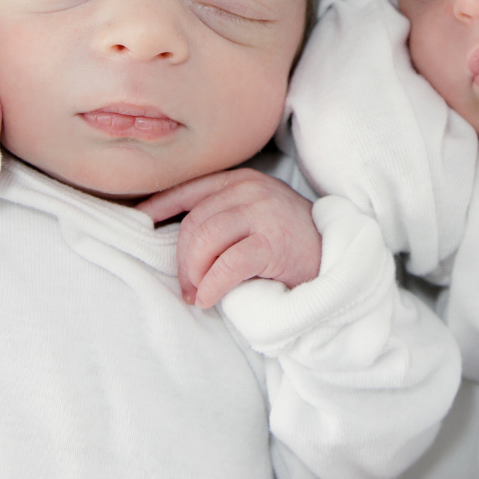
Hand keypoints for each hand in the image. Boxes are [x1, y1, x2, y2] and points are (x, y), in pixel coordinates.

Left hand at [136, 169, 322, 307]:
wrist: (337, 260)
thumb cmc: (290, 244)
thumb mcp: (254, 216)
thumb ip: (221, 215)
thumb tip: (167, 233)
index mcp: (242, 180)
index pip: (189, 190)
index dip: (159, 207)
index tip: (140, 224)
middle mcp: (250, 190)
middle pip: (192, 223)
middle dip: (182, 260)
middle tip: (187, 287)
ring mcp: (263, 213)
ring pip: (203, 241)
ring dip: (194, 275)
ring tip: (199, 294)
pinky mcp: (272, 242)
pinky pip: (226, 266)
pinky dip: (212, 286)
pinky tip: (211, 298)